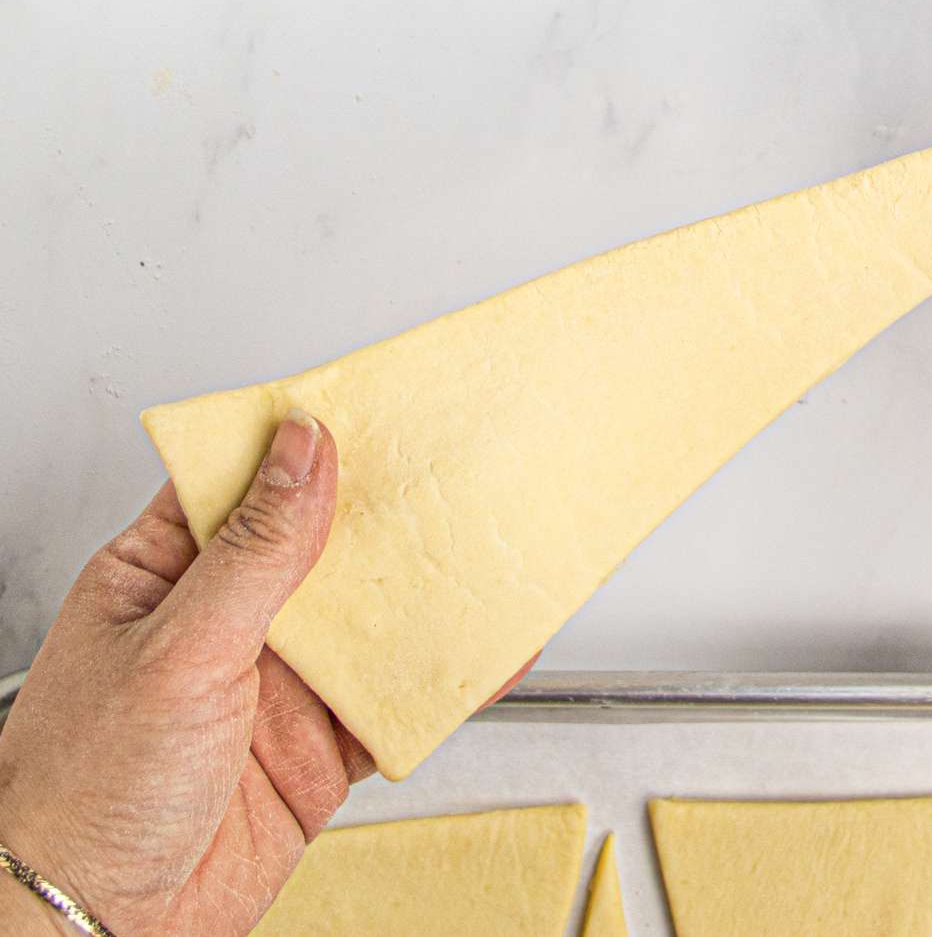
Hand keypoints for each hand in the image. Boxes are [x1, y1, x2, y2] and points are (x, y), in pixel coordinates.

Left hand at [0, 412, 538, 935]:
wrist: (99, 927)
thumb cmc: (82, 792)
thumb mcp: (177, 649)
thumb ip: (256, 553)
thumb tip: (302, 452)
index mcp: (165, 575)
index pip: (243, 483)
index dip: (306, 443)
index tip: (372, 407)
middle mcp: (225, 622)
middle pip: (323, 547)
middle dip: (386, 515)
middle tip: (455, 472)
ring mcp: (276, 684)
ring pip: (369, 622)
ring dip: (426, 595)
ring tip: (487, 551)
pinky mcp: (318, 745)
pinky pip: (395, 700)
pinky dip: (446, 678)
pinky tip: (488, 653)